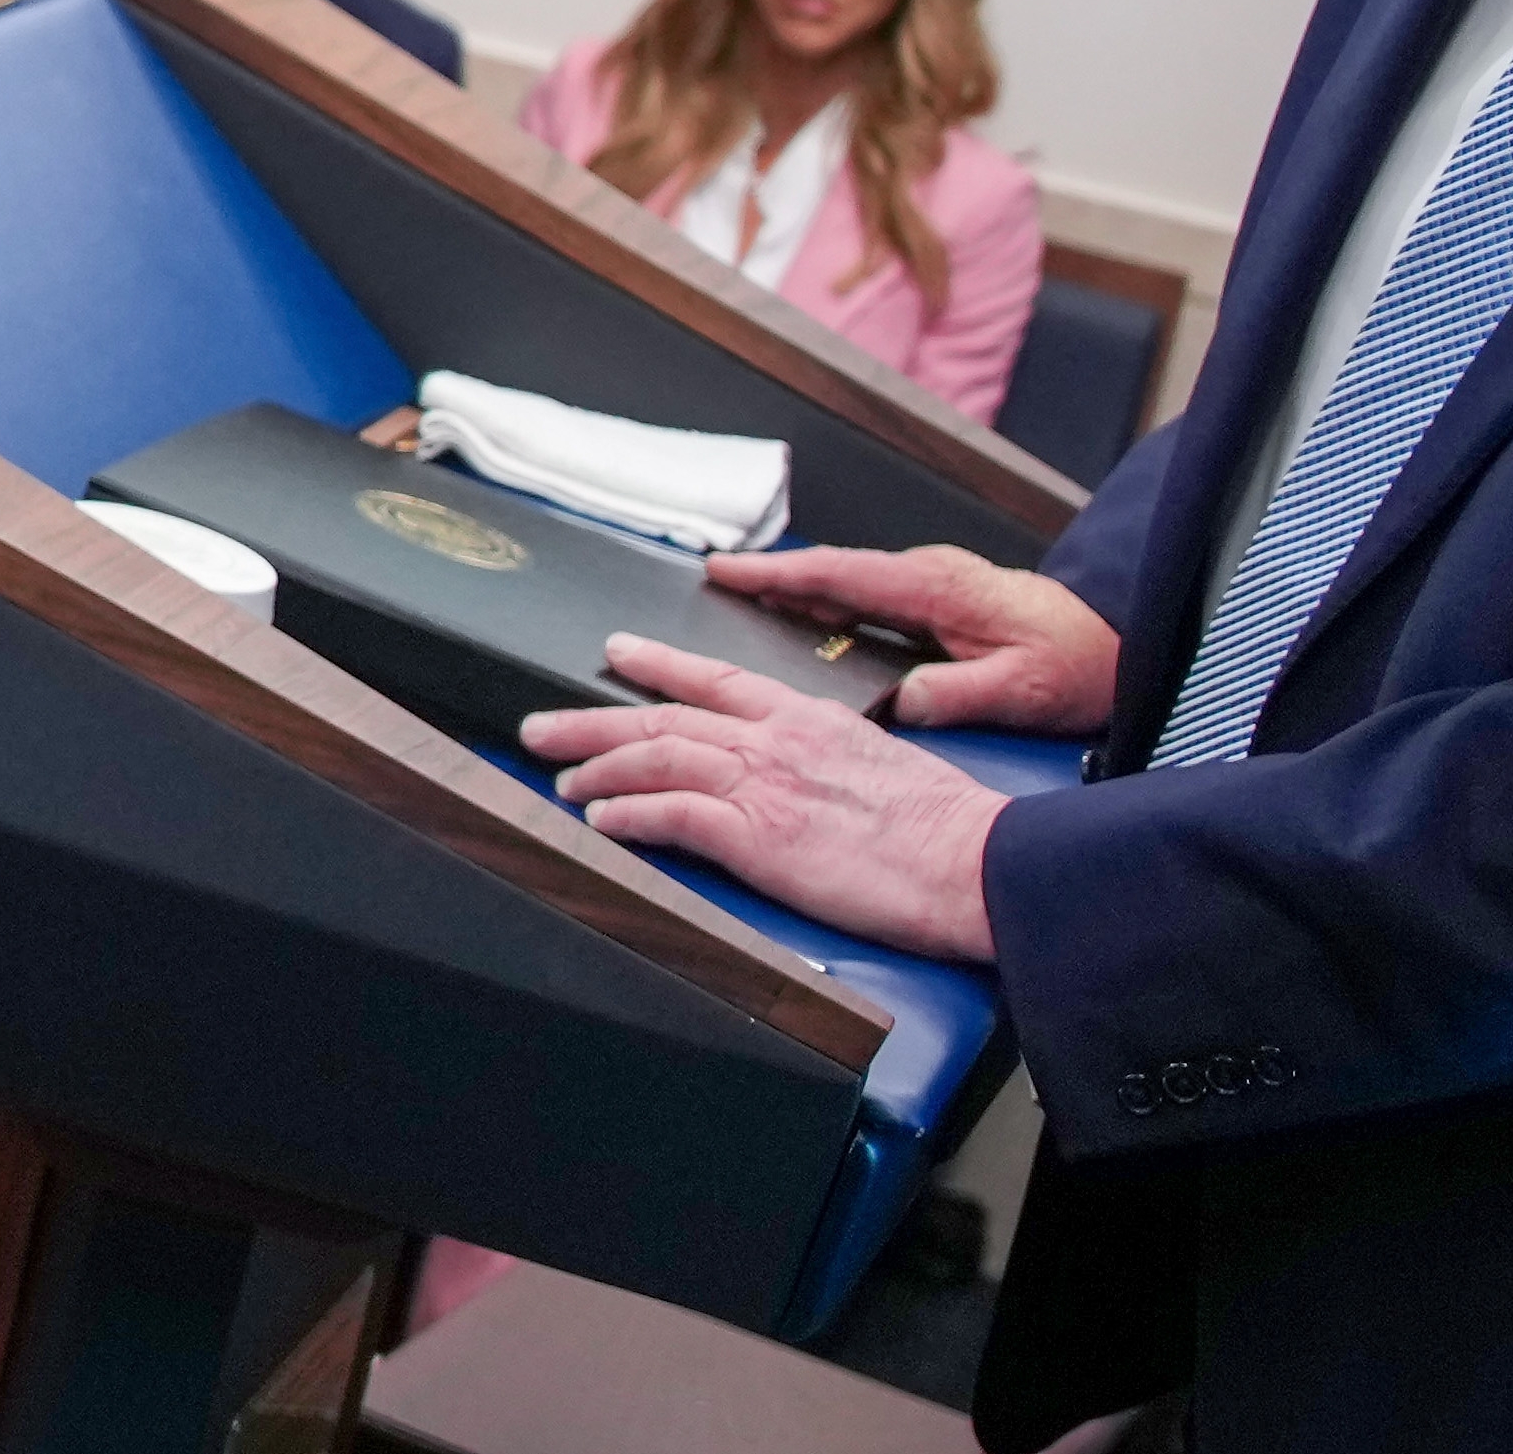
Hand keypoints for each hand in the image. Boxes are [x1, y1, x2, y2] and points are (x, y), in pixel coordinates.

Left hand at [519, 636, 1007, 961]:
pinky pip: (671, 815)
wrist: (971, 859)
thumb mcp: (878, 766)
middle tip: (542, 725)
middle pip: (664, 716)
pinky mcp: (757, 834)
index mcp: (809, 718)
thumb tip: (802, 778)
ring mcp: (764, 784)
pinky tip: (599, 819)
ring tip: (560, 777)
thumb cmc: (941, 828)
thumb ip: (828, 760)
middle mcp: (777, 740)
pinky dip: (627, 814)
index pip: (717, 679)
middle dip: (593, 718)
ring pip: (656, 757)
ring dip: (598, 767)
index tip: (617, 652)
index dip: (659, 664)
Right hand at [703, 542, 1119, 733]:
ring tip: (737, 605)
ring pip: (845, 583)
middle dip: (767, 577)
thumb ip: (957, 694)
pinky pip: (865, 597)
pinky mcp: (936, 601)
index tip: (724, 571)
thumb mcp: (1020, 689)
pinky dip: (826, 605)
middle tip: (708, 585)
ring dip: (793, 591)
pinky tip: (802, 626)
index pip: (840, 574)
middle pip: (830, 572)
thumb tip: (901, 702)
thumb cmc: (1076, 663)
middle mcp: (926, 575)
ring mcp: (930, 583)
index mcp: (936, 588)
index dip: (776, 574)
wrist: (1118, 641)